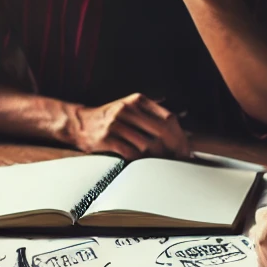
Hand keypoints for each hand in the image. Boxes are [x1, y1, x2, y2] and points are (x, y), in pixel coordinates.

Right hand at [68, 93, 189, 159]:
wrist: (79, 123)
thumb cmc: (110, 118)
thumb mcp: (130, 106)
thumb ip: (152, 112)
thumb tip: (183, 118)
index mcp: (138, 100)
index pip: (169, 119)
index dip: (181, 136)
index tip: (186, 149)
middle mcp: (128, 109)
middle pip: (162, 132)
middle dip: (174, 148)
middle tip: (180, 160)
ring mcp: (116, 124)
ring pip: (148, 145)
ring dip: (159, 158)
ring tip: (164, 165)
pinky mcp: (107, 139)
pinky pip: (132, 153)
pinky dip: (142, 161)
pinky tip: (146, 165)